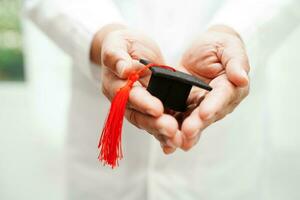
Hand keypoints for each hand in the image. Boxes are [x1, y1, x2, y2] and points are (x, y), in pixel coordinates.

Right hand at [91, 24, 181, 152]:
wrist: (131, 49)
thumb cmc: (123, 44)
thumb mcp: (118, 43)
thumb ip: (117, 56)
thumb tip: (124, 69)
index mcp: (114, 85)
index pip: (127, 97)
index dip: (142, 103)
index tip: (157, 109)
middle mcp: (125, 101)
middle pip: (138, 116)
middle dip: (154, 124)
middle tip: (171, 129)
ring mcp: (139, 106)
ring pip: (149, 123)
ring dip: (162, 133)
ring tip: (178, 139)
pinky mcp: (152, 107)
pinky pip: (158, 121)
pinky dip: (167, 132)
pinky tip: (179, 140)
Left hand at [177, 25, 249, 150]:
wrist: (203, 49)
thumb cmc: (218, 46)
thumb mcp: (228, 47)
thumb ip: (235, 61)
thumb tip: (242, 78)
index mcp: (231, 87)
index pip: (223, 97)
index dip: (214, 105)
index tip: (204, 113)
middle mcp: (217, 102)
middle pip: (206, 115)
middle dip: (196, 125)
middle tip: (186, 132)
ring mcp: (200, 107)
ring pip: (193, 123)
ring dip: (184, 134)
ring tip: (174, 142)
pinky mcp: (185, 107)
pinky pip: (179, 121)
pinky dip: (172, 132)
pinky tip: (165, 144)